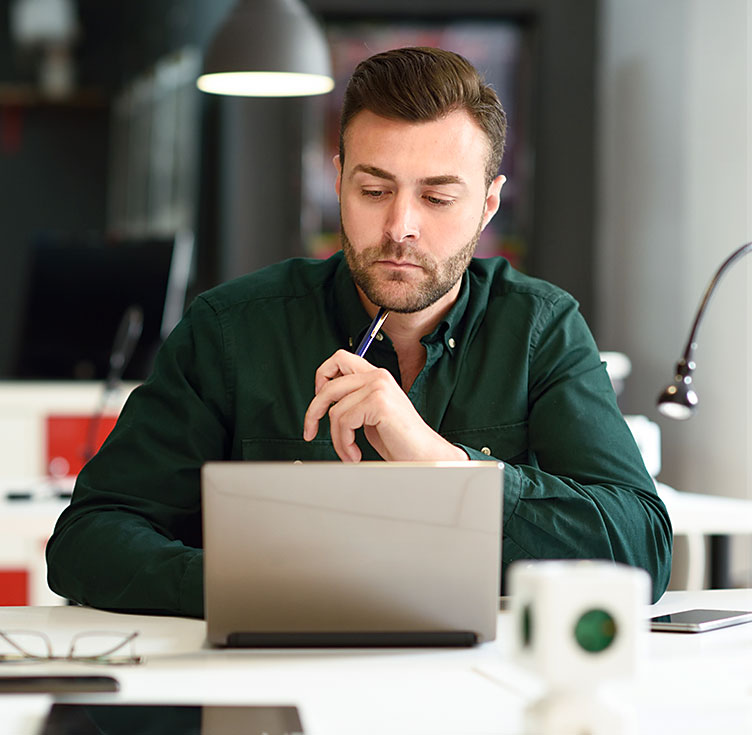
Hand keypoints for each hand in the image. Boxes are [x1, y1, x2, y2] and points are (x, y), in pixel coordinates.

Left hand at [303, 349, 467, 462]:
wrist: (424, 455)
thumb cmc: (399, 440)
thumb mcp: (370, 415)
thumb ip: (353, 402)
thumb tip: (324, 403)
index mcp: (376, 376)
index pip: (339, 359)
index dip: (321, 376)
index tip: (318, 400)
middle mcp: (378, 376)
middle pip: (328, 385)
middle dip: (314, 412)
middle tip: (310, 431)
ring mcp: (379, 387)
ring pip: (335, 410)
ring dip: (337, 438)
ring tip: (349, 452)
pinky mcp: (379, 402)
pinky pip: (344, 422)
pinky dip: (344, 443)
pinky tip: (355, 453)